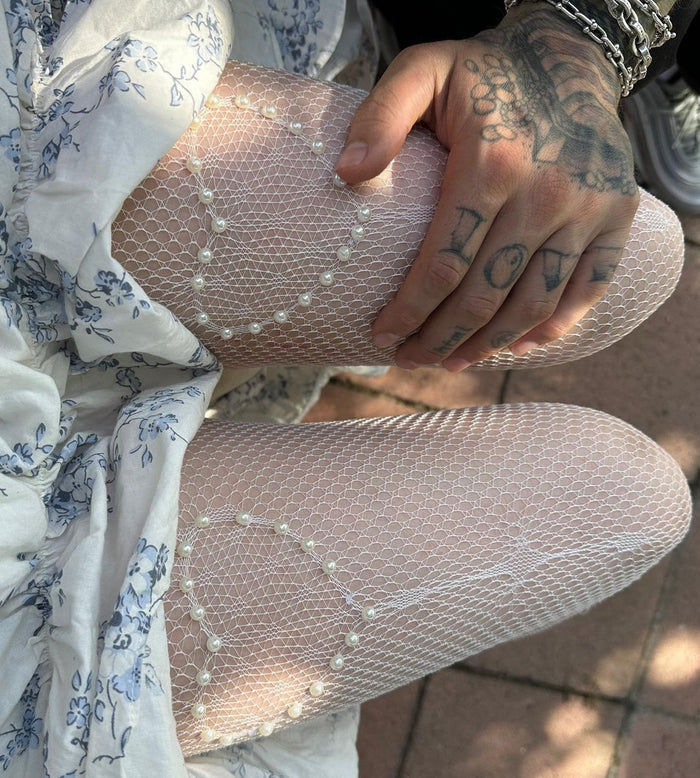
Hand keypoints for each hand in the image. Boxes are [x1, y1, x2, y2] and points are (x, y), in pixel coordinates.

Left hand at [335, 4, 638, 369]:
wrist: (568, 56)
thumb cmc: (484, 74)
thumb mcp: (423, 71)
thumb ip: (381, 118)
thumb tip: (347, 175)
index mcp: (490, 165)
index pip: (441, 266)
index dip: (408, 312)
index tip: (382, 336)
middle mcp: (544, 194)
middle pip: (483, 296)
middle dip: (439, 340)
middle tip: (411, 360)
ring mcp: (586, 209)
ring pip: (532, 304)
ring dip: (489, 345)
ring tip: (453, 362)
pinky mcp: (617, 216)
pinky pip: (590, 287)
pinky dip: (557, 325)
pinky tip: (521, 346)